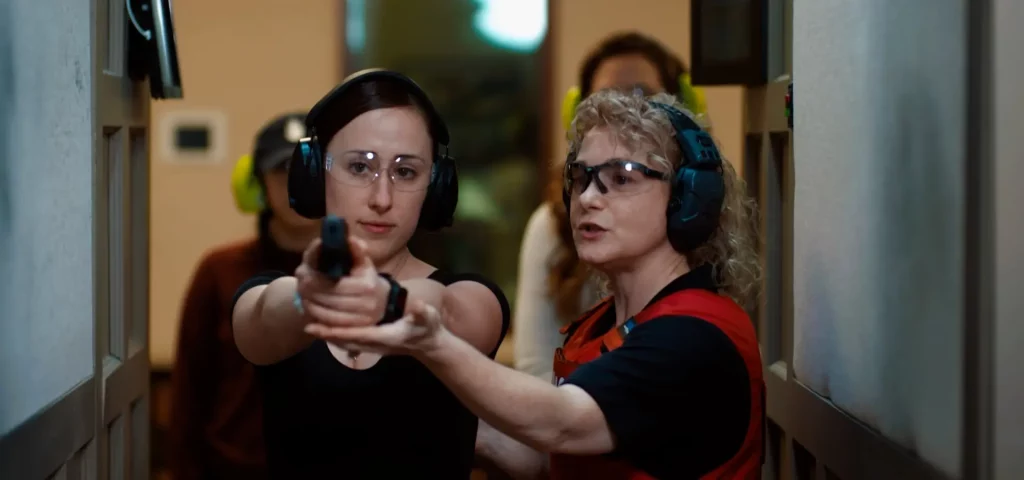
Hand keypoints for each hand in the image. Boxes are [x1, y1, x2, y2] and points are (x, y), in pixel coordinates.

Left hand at [294, 234, 389, 328]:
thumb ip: (354, 250)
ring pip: (325, 314)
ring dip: (310, 305)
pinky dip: (315, 318)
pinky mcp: (354, 332)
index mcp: (366, 286)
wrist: (383, 304)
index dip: (315, 280)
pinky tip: (309, 308)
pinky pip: (328, 327)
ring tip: (303, 295)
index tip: (302, 273)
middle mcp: (365, 305)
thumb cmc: (367, 279)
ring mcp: (360, 321)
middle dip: (309, 292)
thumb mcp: (363, 263)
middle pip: (327, 300)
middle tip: (298, 284)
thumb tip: (348, 239)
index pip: (333, 284)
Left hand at [304, 300, 446, 356]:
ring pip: (346, 342)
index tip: (316, 328)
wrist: (430, 345)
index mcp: (384, 336)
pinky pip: (351, 342)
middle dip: (326, 334)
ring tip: (313, 327)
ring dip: (330, 336)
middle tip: (307, 326)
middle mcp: (375, 344)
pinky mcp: (373, 344)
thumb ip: (421, 312)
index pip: (354, 334)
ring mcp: (373, 346)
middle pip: (345, 340)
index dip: (335, 332)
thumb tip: (417, 305)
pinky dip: (338, 336)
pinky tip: (330, 330)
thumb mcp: (428, 318)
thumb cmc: (428, 328)